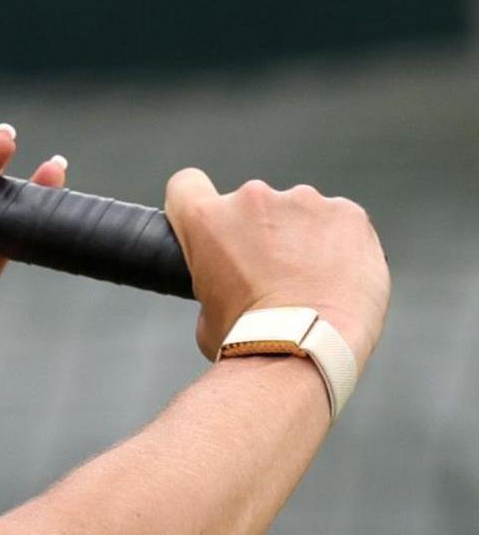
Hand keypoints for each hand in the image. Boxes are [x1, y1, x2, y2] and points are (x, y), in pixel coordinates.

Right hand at [162, 169, 389, 365]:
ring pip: (298, 212)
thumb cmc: (251, 339)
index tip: (209, 225)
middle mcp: (252, 199)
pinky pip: (340, 222)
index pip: (186, 185)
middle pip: (250, 204)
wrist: (307, 349)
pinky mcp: (348, 214)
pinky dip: (340, 244)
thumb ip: (214, 280)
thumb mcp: (205, 313)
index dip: (194, 204)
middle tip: (269, 275)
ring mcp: (304, 202)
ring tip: (310, 282)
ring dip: (299, 237)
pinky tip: (339, 278)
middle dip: (257, 232)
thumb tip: (229, 284)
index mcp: (207, 220)